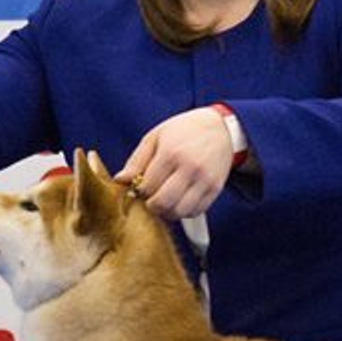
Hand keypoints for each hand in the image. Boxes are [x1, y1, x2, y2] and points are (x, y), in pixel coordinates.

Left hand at [116, 108, 235, 219]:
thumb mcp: (156, 137)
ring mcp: (204, 180)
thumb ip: (136, 160)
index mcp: (171, 153)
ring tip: (164, 200)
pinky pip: (195, 211)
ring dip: (167, 212)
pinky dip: (184, 212)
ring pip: (179, 212)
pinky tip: (179, 200)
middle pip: (162, 203)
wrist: (221, 128)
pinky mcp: (215, 189)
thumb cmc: (184, 131)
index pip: (147, 186)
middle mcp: (189, 168)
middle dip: (151, 205)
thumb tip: (120, 181)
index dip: (139, 191)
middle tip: (150, 198)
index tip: (140, 187)